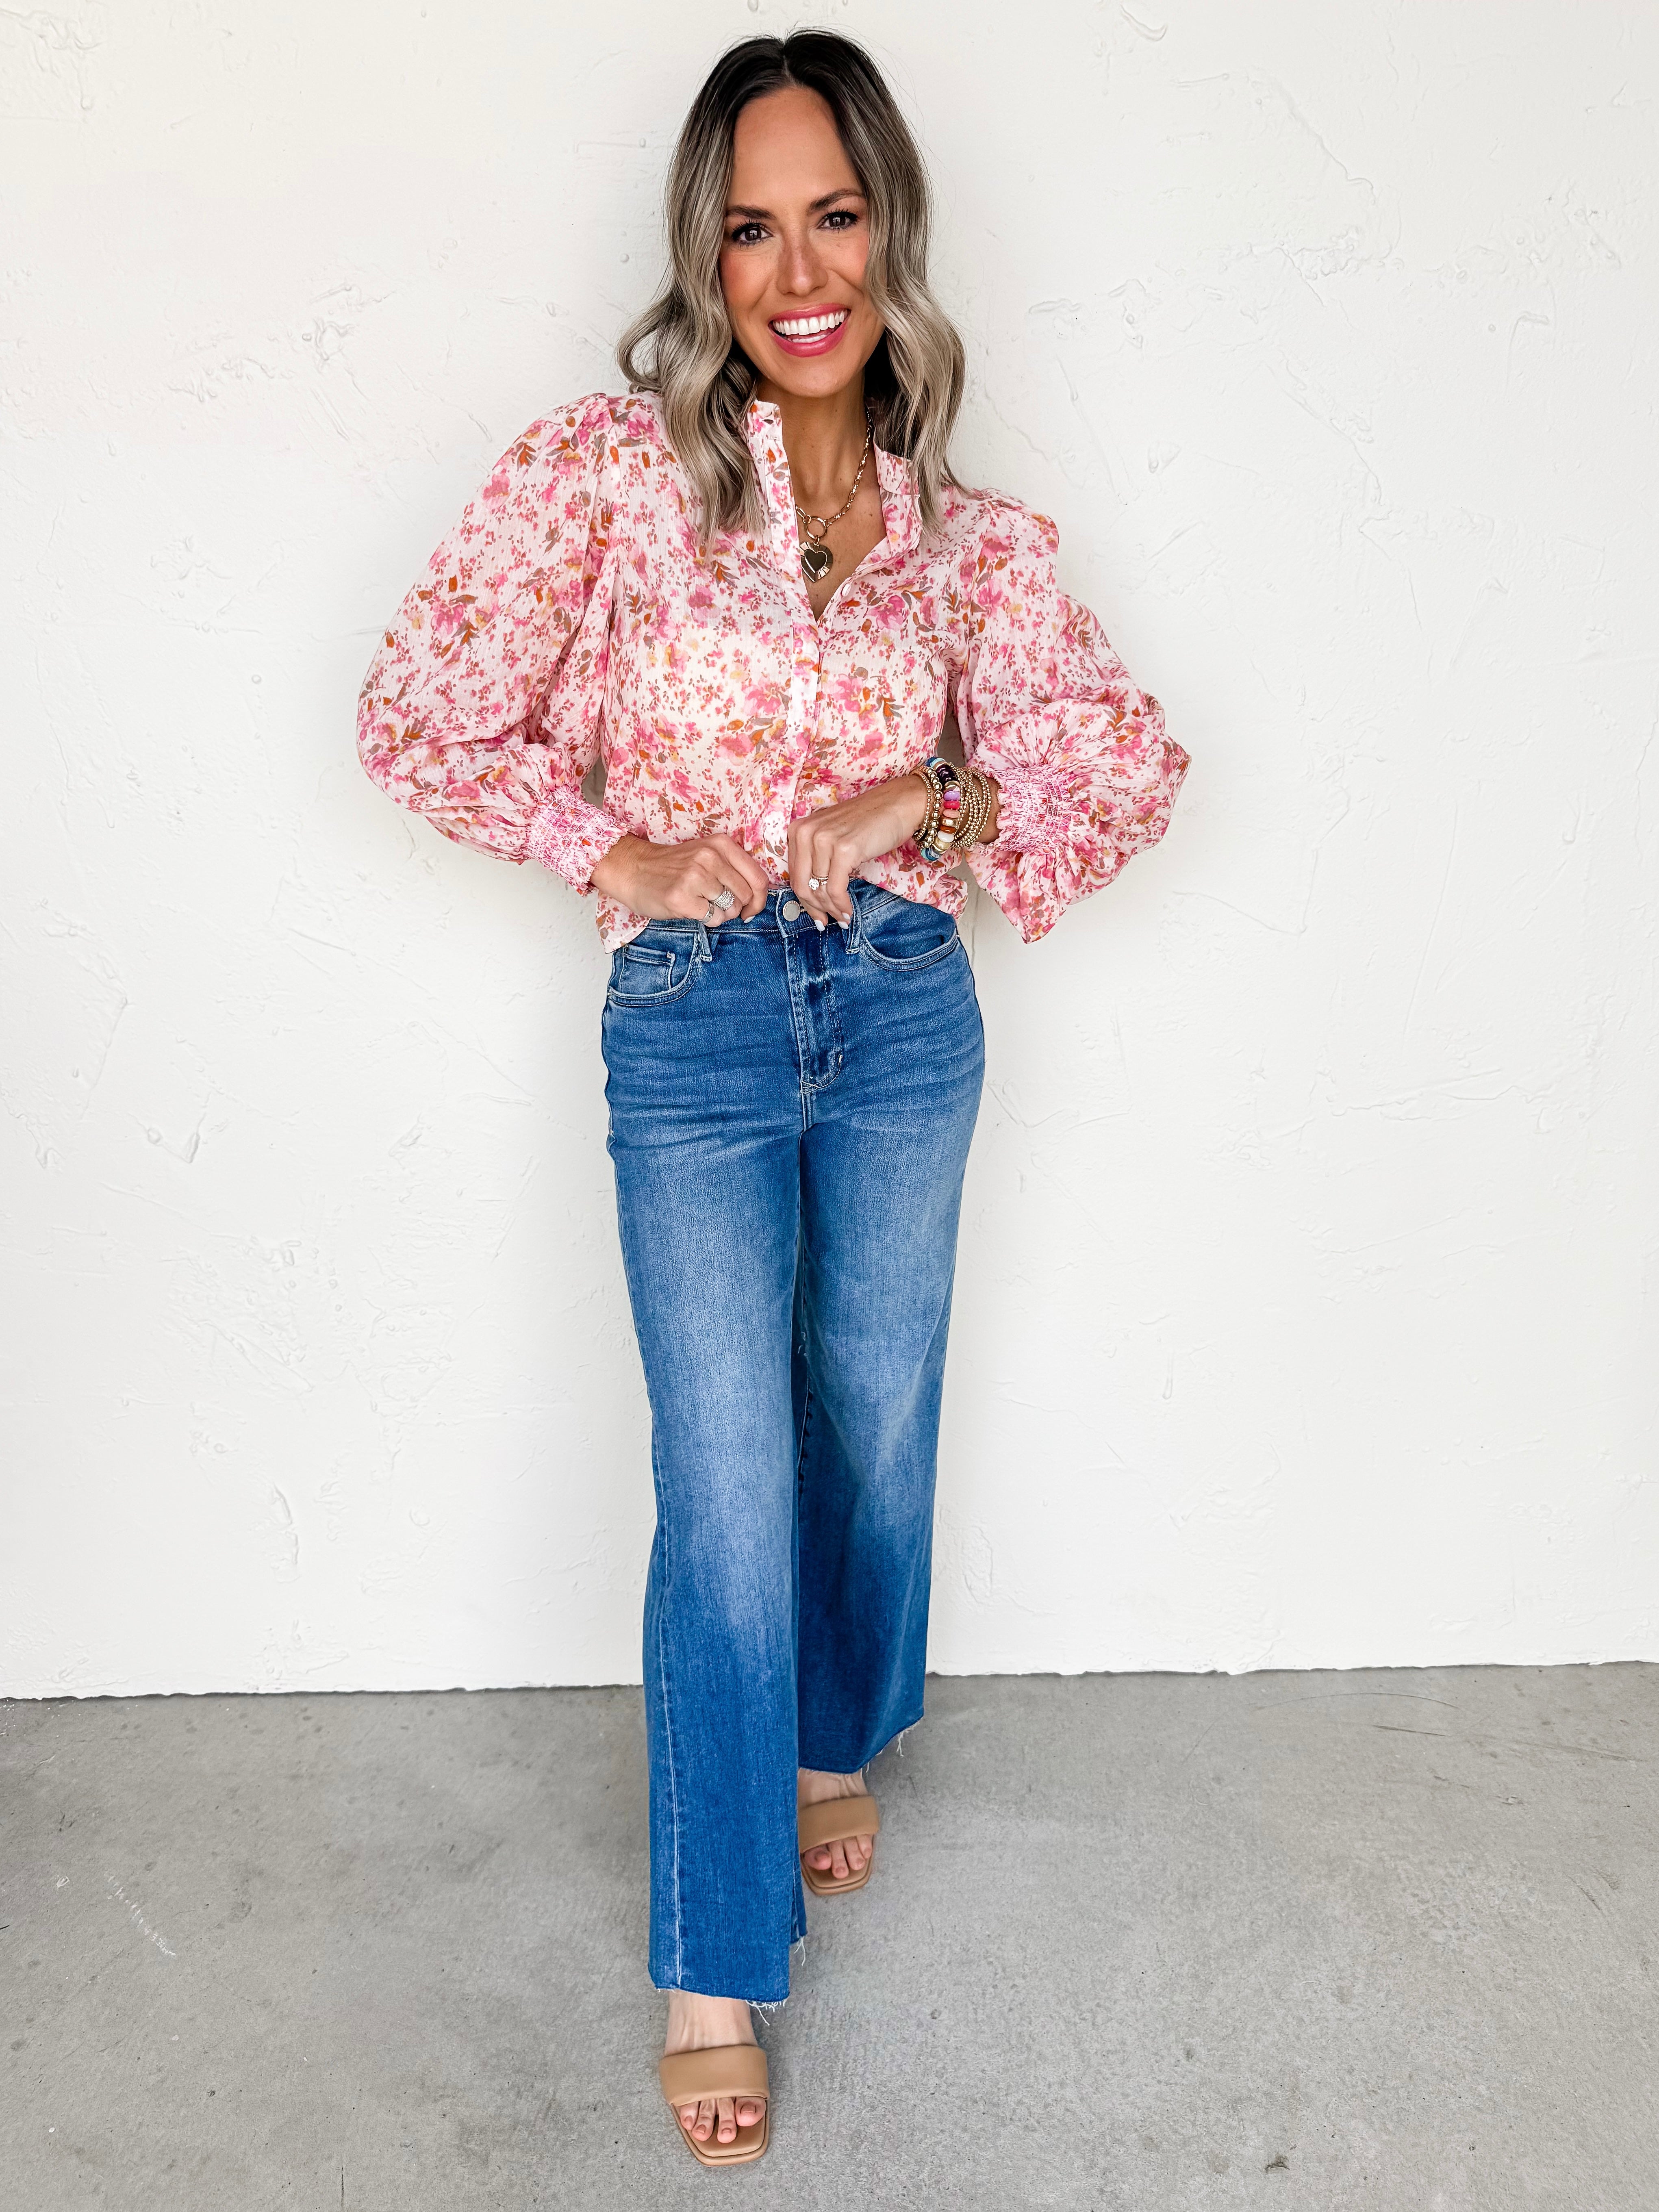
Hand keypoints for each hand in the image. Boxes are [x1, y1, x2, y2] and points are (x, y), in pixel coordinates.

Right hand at [590, 832, 769, 923]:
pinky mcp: (681, 898)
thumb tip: (756, 901)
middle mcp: (710, 858)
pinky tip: (691, 908)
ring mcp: (695, 877)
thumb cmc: (673, 866)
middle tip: (715, 903)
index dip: (760, 899)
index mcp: (721, 844)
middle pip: (745, 896)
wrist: (633, 869)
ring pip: (730, 910)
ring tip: (700, 902)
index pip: (758, 878)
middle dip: (736, 907)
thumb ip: (733, 869)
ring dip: (719, 913)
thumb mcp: (706, 854)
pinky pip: (713, 919)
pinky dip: (706, 919)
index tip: (751, 908)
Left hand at [787, 770, 999, 926]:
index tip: (816, 915)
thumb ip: (817, 859)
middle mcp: (806, 833)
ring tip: (842, 919)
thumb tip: (813, 897)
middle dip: (815, 909)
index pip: (794, 875)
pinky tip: (848, 912)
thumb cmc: (867, 822)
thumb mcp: (831, 836)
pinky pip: (835, 889)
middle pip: (802, 885)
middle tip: (826, 923)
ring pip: (818, 890)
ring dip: (831, 910)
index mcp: (798, 830)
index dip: (804, 901)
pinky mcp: (844, 850)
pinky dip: (841, 905)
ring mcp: (824, 840)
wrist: (897, 804)